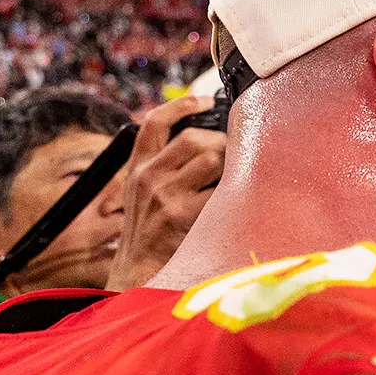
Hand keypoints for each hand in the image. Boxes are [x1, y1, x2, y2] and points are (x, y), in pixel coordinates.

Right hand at [106, 93, 224, 290]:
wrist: (136, 275)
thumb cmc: (149, 235)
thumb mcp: (141, 197)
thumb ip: (162, 170)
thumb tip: (203, 144)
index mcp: (137, 168)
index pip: (154, 123)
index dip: (181, 105)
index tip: (205, 99)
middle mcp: (147, 177)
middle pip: (194, 138)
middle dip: (223, 143)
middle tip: (235, 156)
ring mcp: (163, 196)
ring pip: (211, 159)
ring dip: (233, 165)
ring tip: (238, 178)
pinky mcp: (181, 216)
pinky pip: (220, 191)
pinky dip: (235, 193)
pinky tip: (239, 201)